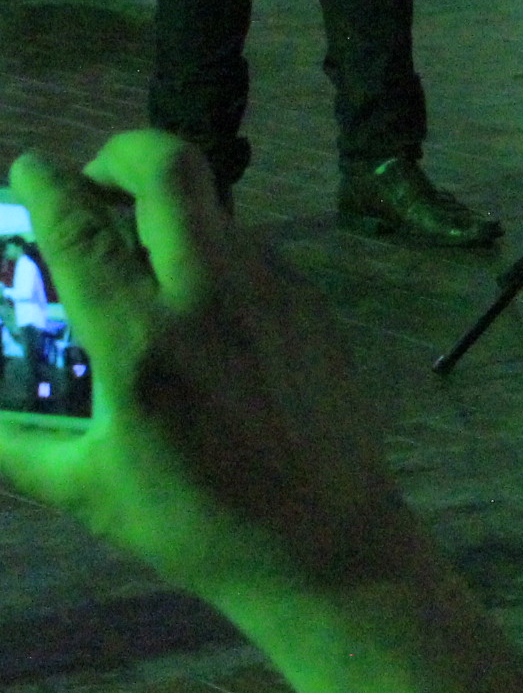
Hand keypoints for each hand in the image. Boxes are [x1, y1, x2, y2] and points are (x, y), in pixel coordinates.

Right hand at [0, 136, 424, 616]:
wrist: (323, 540)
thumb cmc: (194, 523)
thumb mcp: (86, 487)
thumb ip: (15, 443)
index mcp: (141, 341)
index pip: (81, 231)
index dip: (47, 186)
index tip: (28, 167)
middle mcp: (210, 297)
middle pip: (170, 168)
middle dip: (122, 152)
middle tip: (94, 182)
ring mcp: (272, 293)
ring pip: (215, 207)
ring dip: (168, 208)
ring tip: (137, 250)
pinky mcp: (311, 305)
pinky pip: (252, 250)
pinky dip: (211, 251)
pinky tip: (195, 301)